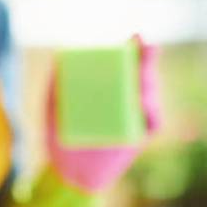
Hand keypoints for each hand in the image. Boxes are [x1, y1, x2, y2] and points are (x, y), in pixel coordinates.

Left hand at [46, 35, 161, 191]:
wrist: (66, 169)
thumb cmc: (59, 133)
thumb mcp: (52, 106)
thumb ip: (55, 85)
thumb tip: (58, 59)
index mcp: (105, 87)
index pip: (123, 64)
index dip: (132, 49)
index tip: (136, 37)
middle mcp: (123, 98)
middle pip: (141, 76)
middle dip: (146, 61)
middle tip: (147, 49)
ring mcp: (133, 116)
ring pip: (149, 97)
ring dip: (149, 86)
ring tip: (142, 79)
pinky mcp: (138, 136)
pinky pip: (153, 124)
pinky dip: (153, 115)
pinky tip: (146, 107)